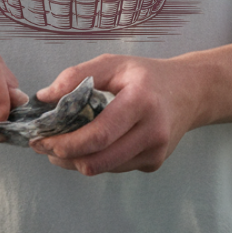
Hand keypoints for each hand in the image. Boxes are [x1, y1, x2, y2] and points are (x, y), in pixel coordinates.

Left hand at [29, 54, 197, 175]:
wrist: (190, 92)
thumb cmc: (146, 75)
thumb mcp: (113, 63)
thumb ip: (77, 76)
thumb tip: (45, 97)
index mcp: (141, 102)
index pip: (99, 135)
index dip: (66, 143)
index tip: (41, 140)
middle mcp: (152, 131)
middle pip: (98, 160)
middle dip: (64, 157)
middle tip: (43, 145)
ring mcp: (155, 152)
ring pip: (104, 169)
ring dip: (76, 161)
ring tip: (62, 145)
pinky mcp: (154, 163)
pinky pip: (115, 167)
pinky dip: (96, 159)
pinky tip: (91, 144)